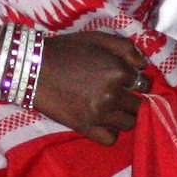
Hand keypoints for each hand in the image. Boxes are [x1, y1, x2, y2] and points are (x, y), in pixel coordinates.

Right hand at [32, 31, 150, 144]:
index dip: (137, 81)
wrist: (33, 68)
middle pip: (139, 105)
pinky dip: (111, 132)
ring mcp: (100, 114)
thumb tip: (144, 65)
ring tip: (113, 109)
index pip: (143, 82)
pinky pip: (111, 139)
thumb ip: (126, 48)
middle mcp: (113, 94)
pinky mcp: (85, 128)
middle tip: (123, 96)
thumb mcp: (98, 38)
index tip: (129, 82)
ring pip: (129, 123)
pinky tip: (104, 122)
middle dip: (134, 99)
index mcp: (118, 71)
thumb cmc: (66, 50)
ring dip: (125, 116)